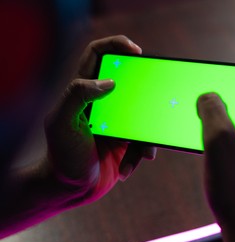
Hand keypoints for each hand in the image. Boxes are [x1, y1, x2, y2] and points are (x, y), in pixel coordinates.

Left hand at [44, 35, 155, 205]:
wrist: (71, 189)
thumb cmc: (62, 154)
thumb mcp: (62, 121)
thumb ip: (77, 94)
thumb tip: (110, 81)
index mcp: (83, 91)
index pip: (98, 55)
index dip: (117, 45)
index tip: (137, 51)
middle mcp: (102, 102)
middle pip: (130, 81)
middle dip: (146, 90)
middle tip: (157, 96)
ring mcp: (118, 122)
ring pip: (144, 114)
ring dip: (146, 134)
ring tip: (142, 152)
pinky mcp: (128, 140)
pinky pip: (145, 141)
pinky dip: (140, 155)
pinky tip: (127, 169)